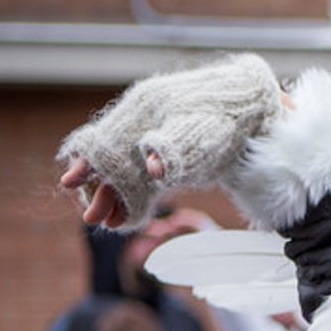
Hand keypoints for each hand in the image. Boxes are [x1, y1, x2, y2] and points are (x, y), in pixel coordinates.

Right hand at [55, 54, 282, 229]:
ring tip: (109, 224)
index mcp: (145, 106)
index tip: (72, 182)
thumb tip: (152, 168)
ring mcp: (157, 137)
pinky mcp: (172, 155)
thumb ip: (174, 147)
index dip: (90, 161)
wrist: (258, 111)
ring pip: (128, 170)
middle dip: (103, 188)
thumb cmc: (229, 115)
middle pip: (114, 157)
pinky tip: (127, 217)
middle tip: (92, 218)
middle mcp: (145, 121)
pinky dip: (136, 196)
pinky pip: (145, 178)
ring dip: (117, 196)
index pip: (107, 136)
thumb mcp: (203, 129)